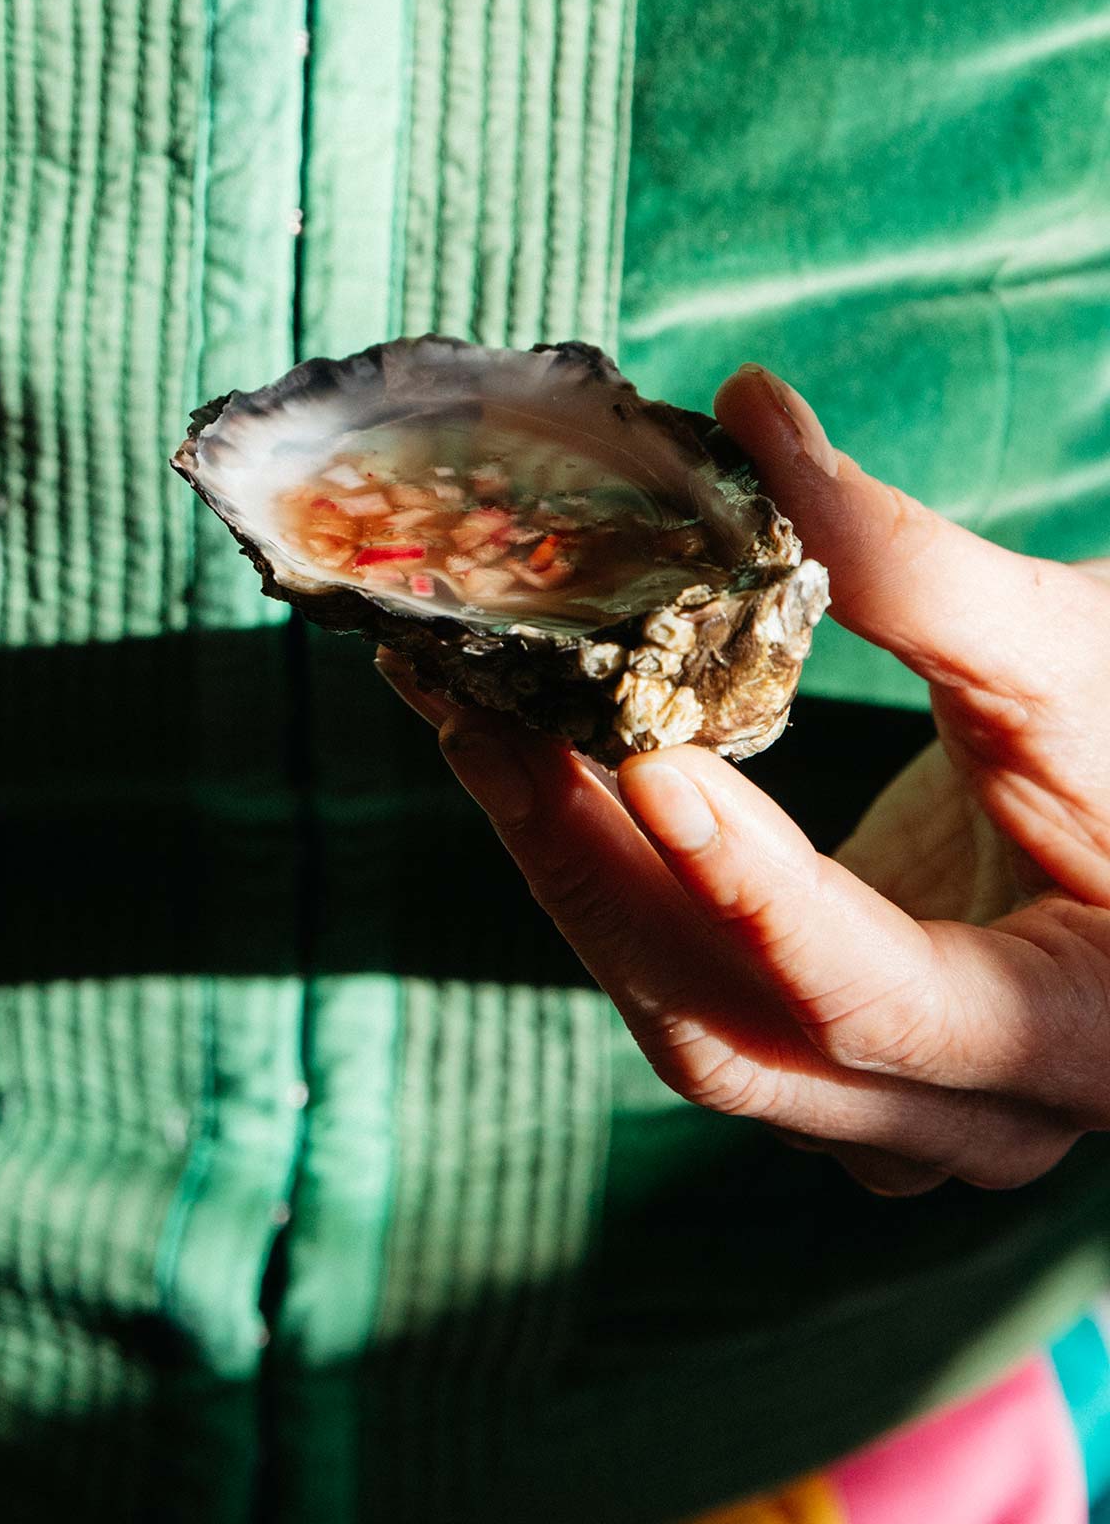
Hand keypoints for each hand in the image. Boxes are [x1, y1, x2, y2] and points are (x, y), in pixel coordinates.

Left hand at [388, 362, 1109, 1196]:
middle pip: (732, 1031)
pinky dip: (598, 871)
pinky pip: (680, 979)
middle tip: (485, 714)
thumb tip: (749, 407)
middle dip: (593, 869)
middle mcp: (967, 1116)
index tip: (649, 762)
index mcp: (1073, 1039)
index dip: (753, 894)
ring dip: (569, 866)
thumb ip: (910, 558)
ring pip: (682, 1016)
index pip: (874, 1001)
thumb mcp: (1065, 650)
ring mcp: (882, 1102)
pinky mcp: (816, 1050)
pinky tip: (523, 754)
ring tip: (473, 716)